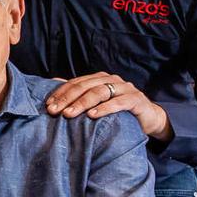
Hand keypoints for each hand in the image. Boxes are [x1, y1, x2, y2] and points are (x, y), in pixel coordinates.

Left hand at [46, 72, 170, 140]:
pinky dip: (105, 108)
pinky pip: (119, 102)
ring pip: (100, 92)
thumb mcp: (98, 103)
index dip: (61, 93)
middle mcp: (112, 80)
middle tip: (54, 111)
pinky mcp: (136, 99)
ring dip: (82, 103)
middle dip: (68, 99)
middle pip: (85, 86)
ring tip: (69, 114)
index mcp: (100, 79)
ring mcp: (125, 88)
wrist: (148, 118)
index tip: (48, 105)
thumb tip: (53, 83)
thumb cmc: (118, 111)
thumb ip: (79, 94)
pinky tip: (92, 115)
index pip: (76, 83)